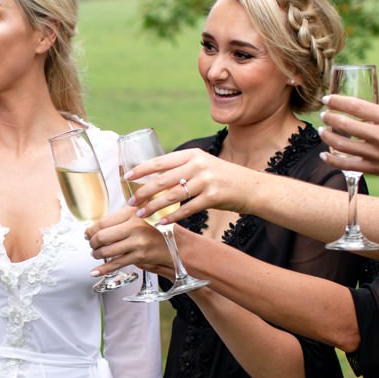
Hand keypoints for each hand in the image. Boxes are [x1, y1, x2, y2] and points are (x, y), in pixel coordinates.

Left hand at [85, 206, 169, 276]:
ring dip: (97, 254)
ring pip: (107, 251)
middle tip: (92, 245)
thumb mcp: (139, 217)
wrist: (174, 245)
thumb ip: (120, 220)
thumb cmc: (154, 231)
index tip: (88, 234)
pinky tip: (95, 271)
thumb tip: (95, 229)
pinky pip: (116, 264)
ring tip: (96, 254)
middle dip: (92, 243)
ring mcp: (137, 242)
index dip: (91, 230)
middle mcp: (135, 226)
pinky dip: (103, 269)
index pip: (103, 222)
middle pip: (102, 236)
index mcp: (132, 213)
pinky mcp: (140, 256)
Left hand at [123, 148, 258, 223]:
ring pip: (172, 195)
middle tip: (130, 203)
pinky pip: (187, 209)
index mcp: (192, 154)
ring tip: (141, 214)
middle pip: (163, 180)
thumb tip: (153, 178)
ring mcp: (206, 180)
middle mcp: (198, 165)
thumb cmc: (223, 178)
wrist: (252, 187)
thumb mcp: (203, 165)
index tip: (126, 178)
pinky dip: (172, 216)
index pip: (161, 161)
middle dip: (143, 192)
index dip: (141, 170)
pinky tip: (161, 222)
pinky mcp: (214, 196)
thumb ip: (182, 169)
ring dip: (154, 206)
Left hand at [320, 94, 378, 192]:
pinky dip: (332, 160)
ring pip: (341, 143)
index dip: (337, 101)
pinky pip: (347, 164)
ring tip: (323, 131)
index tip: (327, 98)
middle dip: (329, 117)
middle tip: (324, 114)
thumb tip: (368, 117)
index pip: (357, 105)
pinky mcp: (377, 170)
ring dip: (327, 136)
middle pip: (345, 123)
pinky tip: (325, 155)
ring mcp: (378, 154)